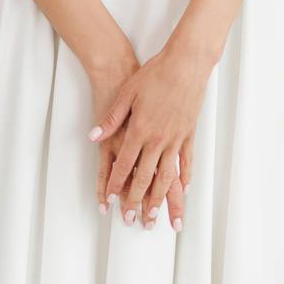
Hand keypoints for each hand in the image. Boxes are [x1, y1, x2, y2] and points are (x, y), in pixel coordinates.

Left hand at [89, 40, 212, 229]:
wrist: (185, 63)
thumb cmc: (155, 74)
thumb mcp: (127, 93)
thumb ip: (111, 119)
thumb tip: (94, 136)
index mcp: (139, 130)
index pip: (124, 166)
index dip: (116, 186)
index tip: (112, 203)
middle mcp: (158, 139)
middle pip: (145, 178)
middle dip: (136, 201)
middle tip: (132, 221)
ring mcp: (176, 138)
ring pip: (167, 176)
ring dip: (161, 199)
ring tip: (157, 216)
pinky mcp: (189, 133)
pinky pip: (186, 161)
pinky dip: (185, 177)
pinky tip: (184, 189)